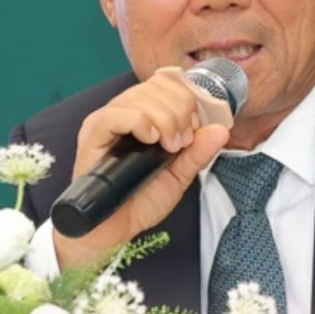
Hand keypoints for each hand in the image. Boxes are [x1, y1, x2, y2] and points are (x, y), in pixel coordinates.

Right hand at [53, 69, 229, 268]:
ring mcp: (106, 121)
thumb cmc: (140, 202)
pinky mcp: (93, 135)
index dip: (187, 99)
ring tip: (169, 147)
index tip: (193, 129)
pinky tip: (151, 141)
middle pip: (157, 85)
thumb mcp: (178, 176)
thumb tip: (221, 129)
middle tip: (181, 143)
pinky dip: (141, 122)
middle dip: (180, 111)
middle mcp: (123, 112)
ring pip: (140, 96)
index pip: (166, 82)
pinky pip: (117, 114)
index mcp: (142, 115)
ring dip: (165, 119)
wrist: (114, 231)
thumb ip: (198, 152)